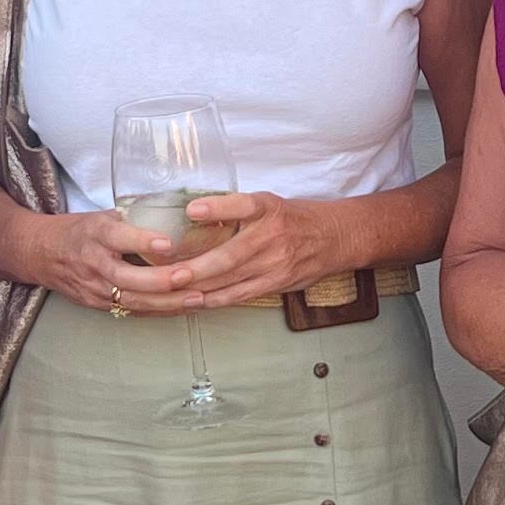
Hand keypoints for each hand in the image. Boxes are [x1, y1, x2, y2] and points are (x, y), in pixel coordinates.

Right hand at [27, 205, 185, 316]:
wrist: (40, 254)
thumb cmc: (78, 231)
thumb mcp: (100, 216)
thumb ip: (133, 219)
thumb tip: (177, 212)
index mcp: (95, 234)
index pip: (119, 238)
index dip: (143, 240)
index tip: (169, 242)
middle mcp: (93, 263)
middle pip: (127, 278)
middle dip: (161, 280)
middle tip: (190, 276)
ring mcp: (94, 288)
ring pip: (132, 300)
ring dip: (167, 302)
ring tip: (198, 298)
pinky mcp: (97, 305)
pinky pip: (132, 310)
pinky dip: (159, 311)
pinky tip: (183, 308)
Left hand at [149, 191, 327, 312]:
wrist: (334, 238)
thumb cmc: (292, 219)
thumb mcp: (267, 203)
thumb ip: (234, 209)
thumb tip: (191, 214)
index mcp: (267, 208)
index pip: (243, 204)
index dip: (217, 207)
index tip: (192, 210)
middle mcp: (272, 236)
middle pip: (230, 254)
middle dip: (197, 267)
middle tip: (170, 274)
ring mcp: (275, 263)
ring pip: (232, 278)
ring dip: (200, 287)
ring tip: (172, 291)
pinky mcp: (277, 283)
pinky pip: (241, 294)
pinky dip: (216, 299)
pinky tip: (195, 301)